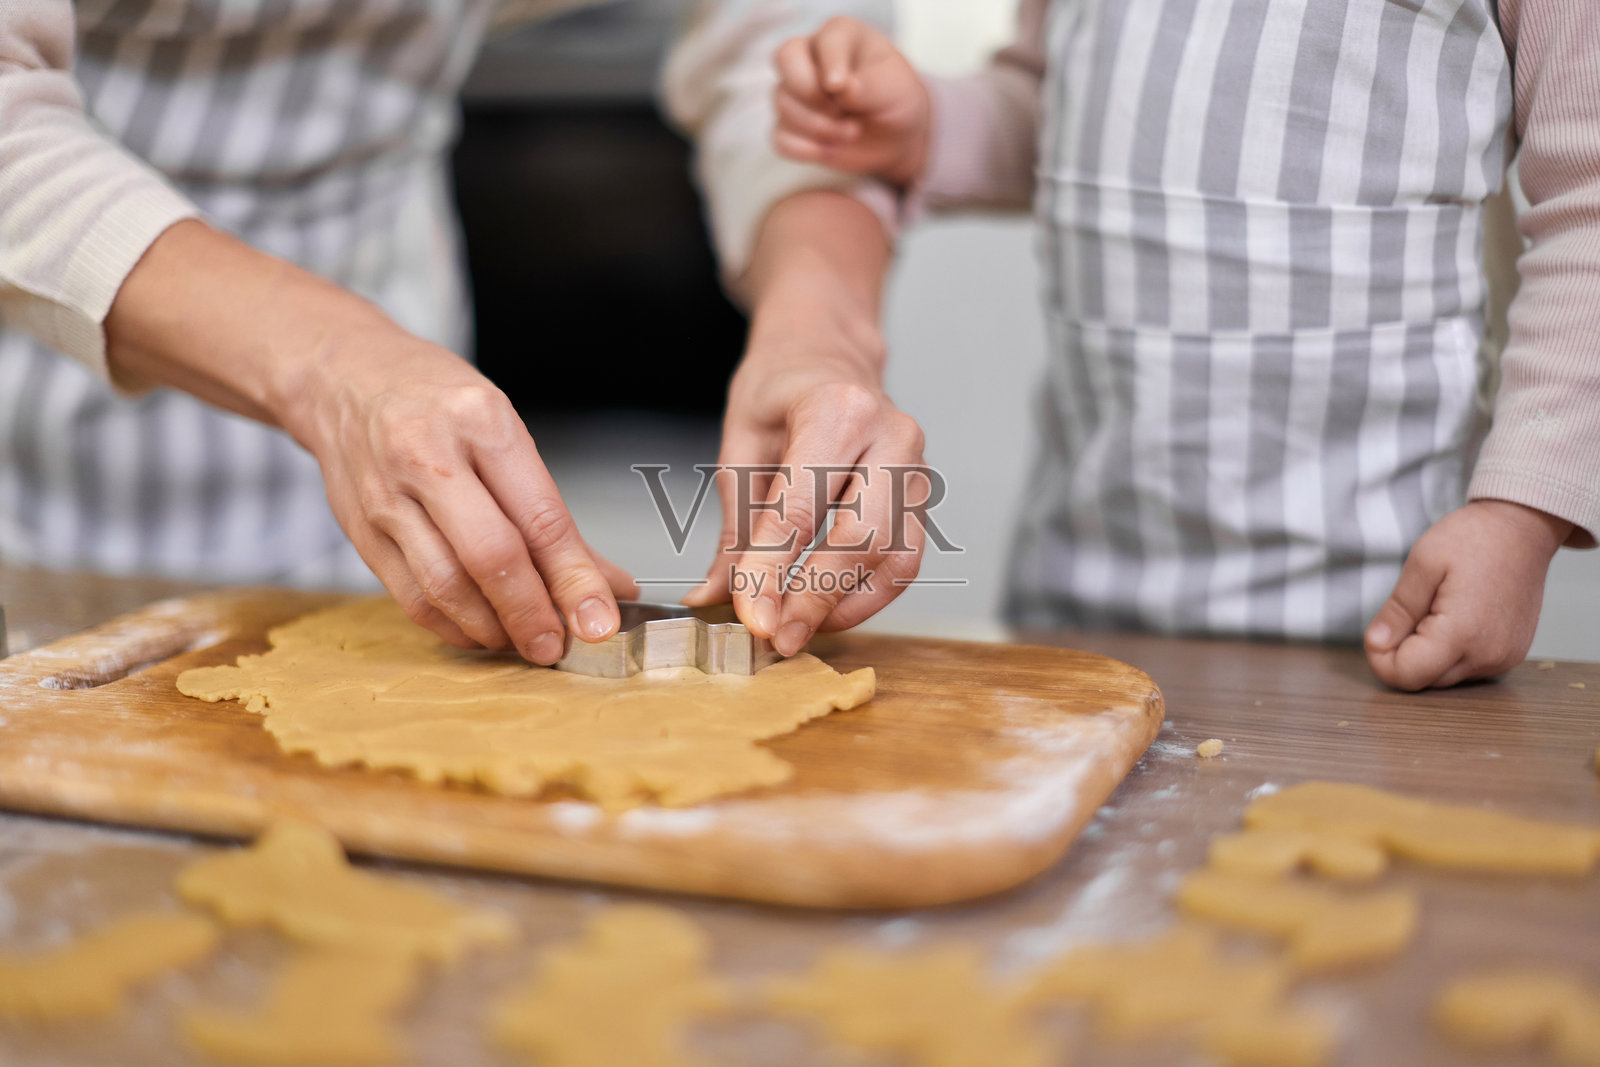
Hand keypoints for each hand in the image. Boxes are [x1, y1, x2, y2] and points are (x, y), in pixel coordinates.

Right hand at [287, 329, 638, 662]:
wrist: (345, 378)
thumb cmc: (435, 401)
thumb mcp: (503, 431)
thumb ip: (549, 512)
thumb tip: (605, 582)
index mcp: (481, 422)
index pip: (540, 517)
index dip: (574, 579)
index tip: (600, 620)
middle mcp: (428, 456)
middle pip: (491, 556)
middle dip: (532, 614)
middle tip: (558, 645)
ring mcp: (387, 496)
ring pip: (446, 585)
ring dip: (493, 628)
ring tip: (523, 640)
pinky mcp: (360, 530)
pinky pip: (411, 596)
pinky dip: (453, 625)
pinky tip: (480, 630)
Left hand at [683, 314, 926, 656]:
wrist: (829, 354)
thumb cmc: (781, 390)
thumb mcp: (739, 445)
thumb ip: (735, 529)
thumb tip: (714, 599)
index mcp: (837, 409)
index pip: (802, 508)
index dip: (773, 571)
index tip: (750, 618)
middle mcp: (891, 435)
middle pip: (861, 538)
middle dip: (815, 597)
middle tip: (775, 638)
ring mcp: (917, 467)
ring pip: (895, 557)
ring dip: (846, 605)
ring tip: (799, 632)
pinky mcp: (923, 497)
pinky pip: (906, 561)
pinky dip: (868, 596)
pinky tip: (829, 613)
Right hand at [772, 17, 930, 186]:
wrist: (896, 138)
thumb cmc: (896, 101)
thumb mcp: (895, 90)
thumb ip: (867, 86)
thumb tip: (837, 89)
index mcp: (840, 36)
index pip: (822, 40)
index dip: (829, 65)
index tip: (840, 87)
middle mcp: (811, 57)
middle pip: (785, 59)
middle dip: (812, 93)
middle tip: (841, 110)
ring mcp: (796, 92)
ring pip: (783, 103)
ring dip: (819, 127)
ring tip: (852, 133)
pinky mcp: (790, 125)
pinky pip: (780, 138)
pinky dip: (805, 149)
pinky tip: (830, 150)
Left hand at [1364, 500, 1570, 689]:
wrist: (1523, 529)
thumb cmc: (1473, 538)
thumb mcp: (1422, 564)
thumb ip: (1397, 610)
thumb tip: (1376, 644)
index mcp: (1462, 634)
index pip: (1406, 676)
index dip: (1381, 658)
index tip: (1379, 631)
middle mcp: (1487, 656)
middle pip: (1424, 680)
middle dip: (1404, 653)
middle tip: (1411, 611)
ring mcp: (1503, 659)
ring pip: (1444, 677)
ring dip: (1427, 653)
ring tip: (1436, 610)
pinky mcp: (1511, 655)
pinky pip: (1467, 668)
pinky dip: (1450, 651)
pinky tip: (1455, 618)